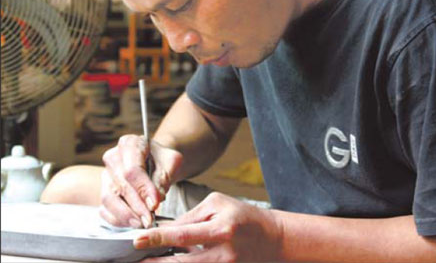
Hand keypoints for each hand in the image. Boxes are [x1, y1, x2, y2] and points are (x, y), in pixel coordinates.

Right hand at [100, 134, 182, 228]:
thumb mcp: (171, 162)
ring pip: (108, 199)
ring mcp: (105, 175)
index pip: (132, 169)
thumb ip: (164, 177)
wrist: (157, 162)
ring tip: (143, 223)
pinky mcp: (104, 191)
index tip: (155, 203)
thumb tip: (155, 199)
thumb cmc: (163, 159)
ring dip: (126, 215)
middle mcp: (113, 157)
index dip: (143, 188)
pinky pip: (105, 209)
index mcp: (130, 143)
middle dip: (137, 205)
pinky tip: (134, 223)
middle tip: (150, 219)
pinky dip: (118, 220)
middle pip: (120, 185)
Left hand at [134, 192, 282, 261]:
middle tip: (137, 260)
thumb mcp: (217, 205)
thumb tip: (167, 230)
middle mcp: (223, 253)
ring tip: (150, 262)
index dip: (158, 238)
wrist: (271, 238)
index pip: (183, 235)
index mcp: (222, 229)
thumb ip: (192, 217)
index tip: (138, 240)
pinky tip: (171, 262)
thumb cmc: (243, 216)